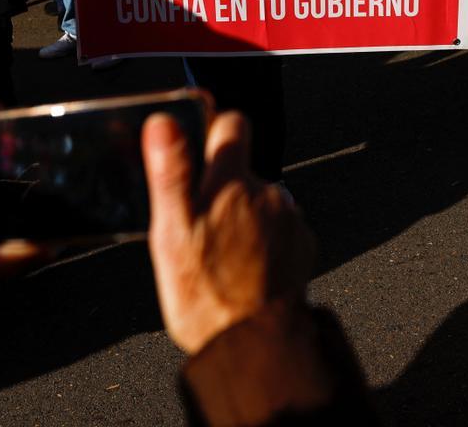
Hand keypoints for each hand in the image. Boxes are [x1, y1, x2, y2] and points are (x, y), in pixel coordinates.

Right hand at [142, 112, 313, 354]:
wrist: (254, 345)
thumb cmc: (205, 294)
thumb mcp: (171, 233)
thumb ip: (171, 172)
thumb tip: (164, 123)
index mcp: (232, 183)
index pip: (231, 124)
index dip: (214, 130)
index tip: (199, 150)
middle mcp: (267, 192)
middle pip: (243, 169)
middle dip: (223, 188)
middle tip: (199, 228)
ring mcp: (289, 218)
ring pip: (260, 200)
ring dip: (243, 216)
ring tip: (221, 254)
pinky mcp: (302, 243)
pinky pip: (279, 227)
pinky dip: (263, 239)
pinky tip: (244, 266)